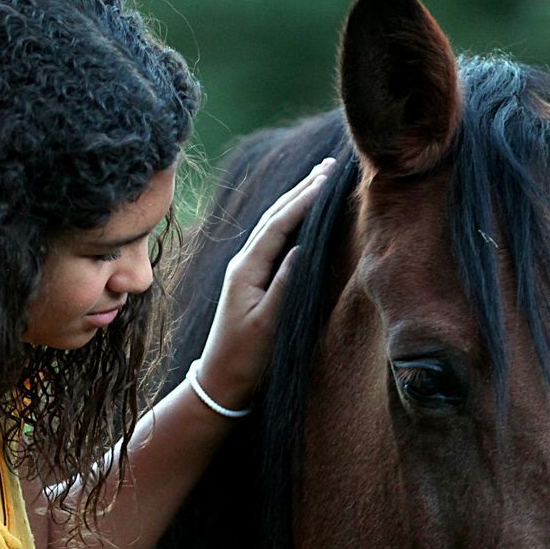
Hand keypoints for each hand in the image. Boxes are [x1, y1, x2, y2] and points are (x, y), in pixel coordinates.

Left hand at [194, 156, 337, 411]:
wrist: (220, 382)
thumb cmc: (245, 357)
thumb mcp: (268, 323)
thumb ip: (284, 283)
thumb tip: (302, 248)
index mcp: (246, 269)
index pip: (279, 225)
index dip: (303, 200)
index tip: (327, 179)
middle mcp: (243, 264)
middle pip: (274, 217)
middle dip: (302, 190)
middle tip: (329, 167)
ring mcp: (245, 271)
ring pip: (273, 226)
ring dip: (296, 201)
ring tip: (318, 180)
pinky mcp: (251, 281)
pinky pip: (273, 241)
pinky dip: (290, 221)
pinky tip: (300, 215)